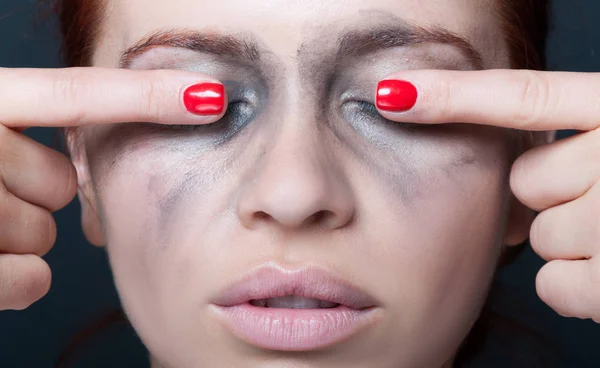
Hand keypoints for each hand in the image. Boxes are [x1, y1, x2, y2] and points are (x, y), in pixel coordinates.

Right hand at [0, 67, 225, 310]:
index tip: (212, 96)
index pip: (72, 97)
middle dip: (29, 196)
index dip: (146, 97)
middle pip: (55, 186)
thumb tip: (72, 182)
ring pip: (43, 232)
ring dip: (15, 236)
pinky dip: (11, 280)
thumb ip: (13, 138)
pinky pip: (30, 279)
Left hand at [376, 69, 599, 320]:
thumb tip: (519, 187)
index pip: (523, 98)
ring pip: (541, 235)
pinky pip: (555, 285)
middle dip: (558, 197)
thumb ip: (581, 146)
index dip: (450, 96)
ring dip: (576, 244)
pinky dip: (582, 289)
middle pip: (528, 182)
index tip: (390, 92)